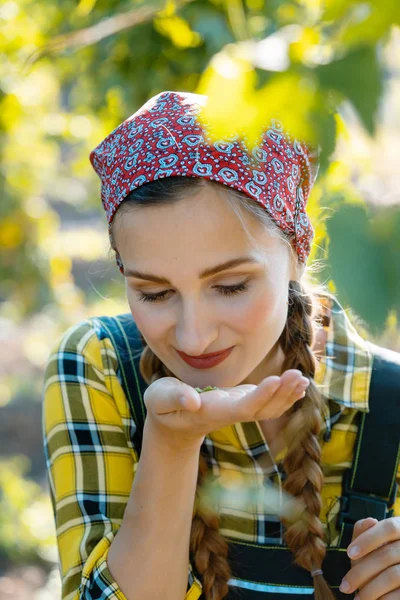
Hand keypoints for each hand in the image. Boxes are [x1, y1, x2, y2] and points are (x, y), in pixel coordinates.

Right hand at [143, 369, 309, 450]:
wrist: (172, 423)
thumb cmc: (164, 407)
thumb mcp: (161, 400)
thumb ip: (174, 398)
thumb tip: (192, 401)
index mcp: (215, 412)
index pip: (243, 407)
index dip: (261, 396)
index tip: (276, 381)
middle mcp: (231, 413)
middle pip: (263, 409)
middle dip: (282, 394)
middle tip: (298, 375)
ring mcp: (239, 409)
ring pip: (270, 408)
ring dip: (287, 394)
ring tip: (302, 378)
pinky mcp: (243, 402)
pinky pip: (270, 402)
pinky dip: (285, 393)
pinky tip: (299, 383)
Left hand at [339, 516, 399, 598]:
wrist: (393, 584)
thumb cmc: (378, 559)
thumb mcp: (369, 543)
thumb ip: (365, 531)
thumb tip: (370, 521)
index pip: (389, 528)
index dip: (368, 539)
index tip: (349, 553)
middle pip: (387, 555)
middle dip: (362, 572)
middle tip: (344, 586)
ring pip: (393, 575)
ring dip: (371, 589)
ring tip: (357, 599)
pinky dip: (384, 599)